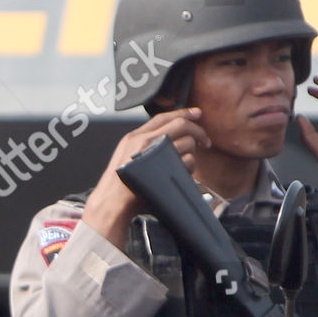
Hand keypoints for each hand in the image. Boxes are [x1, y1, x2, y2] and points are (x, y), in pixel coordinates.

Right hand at [81, 110, 209, 249]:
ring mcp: (154, 152)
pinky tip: (183, 174)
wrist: (112, 203)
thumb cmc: (119, 187)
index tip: (197, 113)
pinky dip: (190, 167)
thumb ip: (143, 146)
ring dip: (193, 154)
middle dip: (198, 132)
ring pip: (187, 143)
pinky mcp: (163, 166)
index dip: (183, 112)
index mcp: (134, 137)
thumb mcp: (125, 158)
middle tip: (205, 141)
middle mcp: (144, 140)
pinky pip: (188, 160)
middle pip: (181, 125)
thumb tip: (166, 139)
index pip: (163, 116)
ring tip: (186, 165)